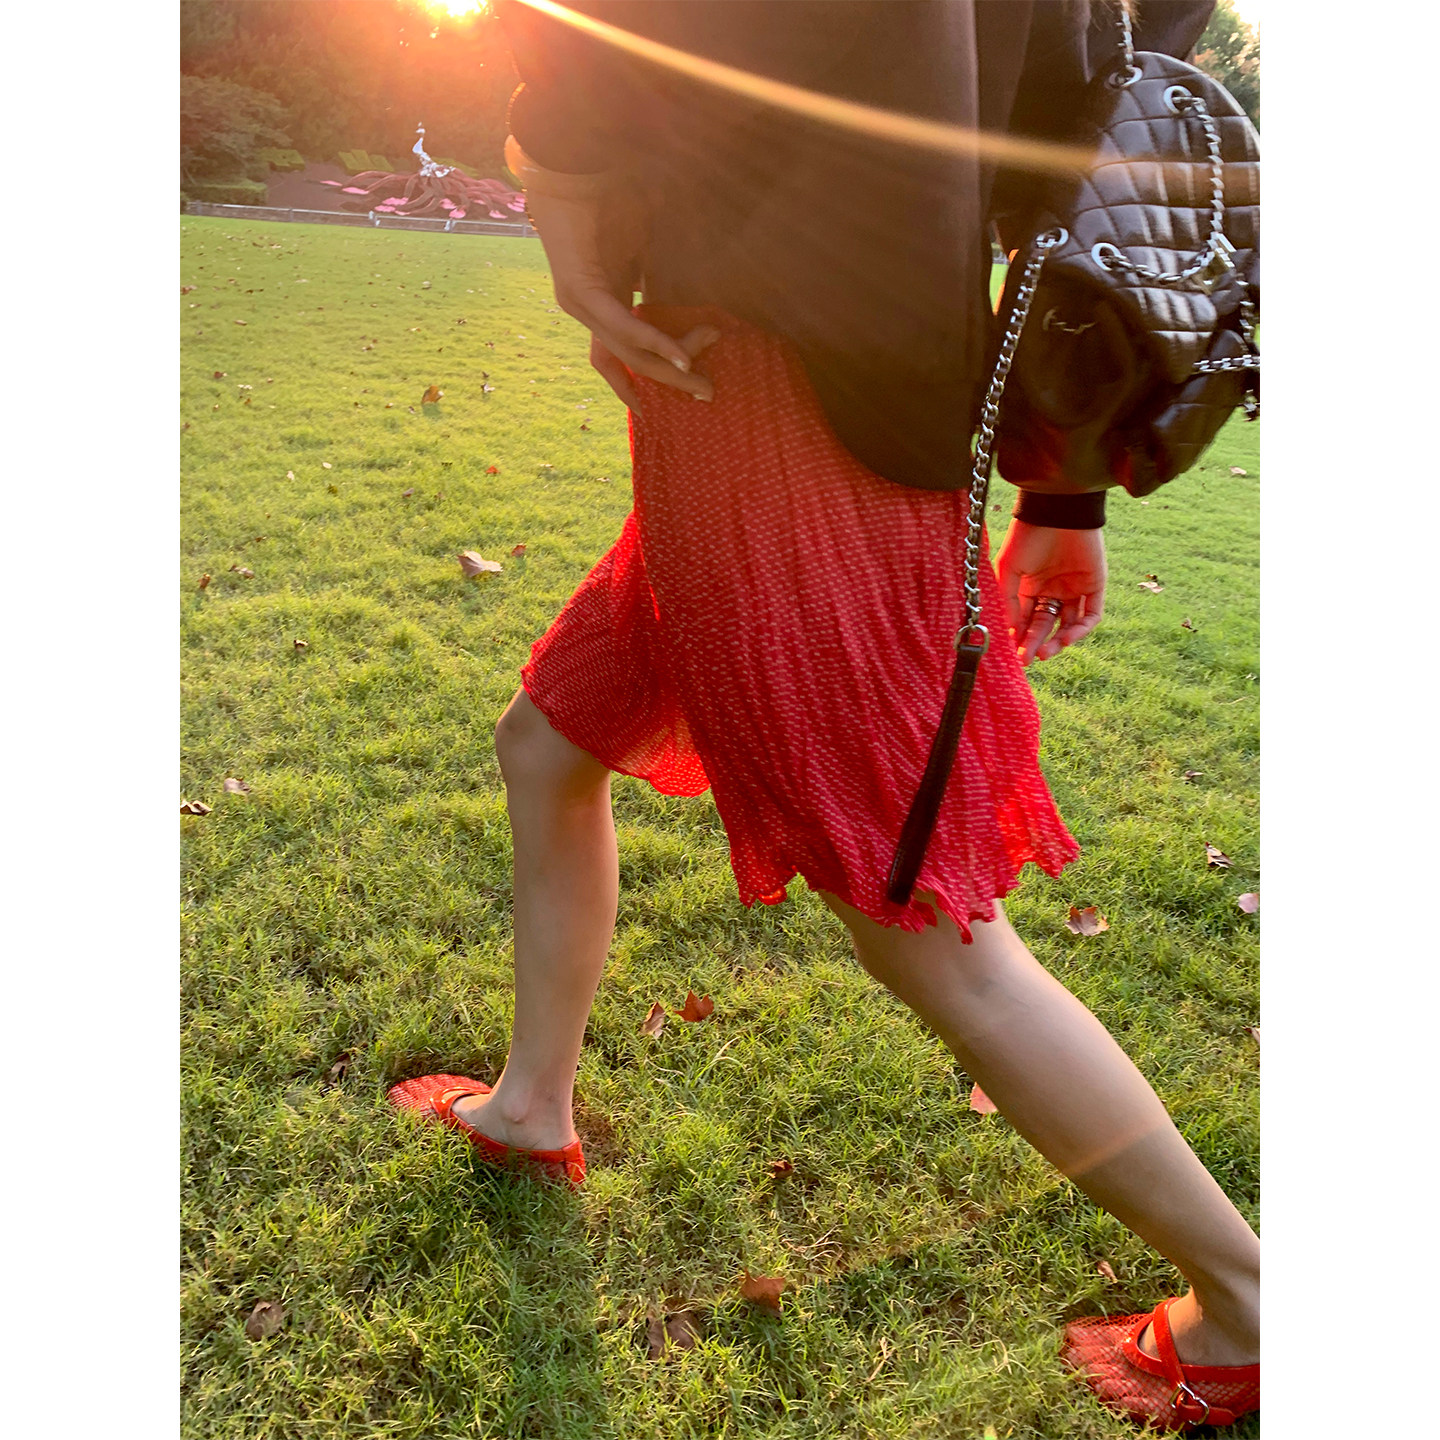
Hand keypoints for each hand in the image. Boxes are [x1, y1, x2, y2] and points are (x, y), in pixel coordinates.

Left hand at [524, 182, 719, 414]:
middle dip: (671, 382)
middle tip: (708, 396)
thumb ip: (663, 271)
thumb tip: (695, 283)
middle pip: (629, 361)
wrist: (575, 159)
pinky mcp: (581, 290)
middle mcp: (586, 309)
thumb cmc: (609, 190)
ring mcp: (579, 303)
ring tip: (701, 381)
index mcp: (601, 298)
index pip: (617, 356)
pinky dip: (654, 343)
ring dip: (668, 369)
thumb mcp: (646, 240)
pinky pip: (623, 327)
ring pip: (628, 352)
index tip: (679, 392)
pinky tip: (681, 357)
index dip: (642, 381)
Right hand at [993, 518, 1106, 665]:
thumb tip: (1010, 631)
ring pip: (1069, 624)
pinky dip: (1080, 629)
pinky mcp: (1094, 585)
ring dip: (1058, 641)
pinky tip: (1066, 638)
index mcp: (1032, 587)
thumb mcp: (1009, 570)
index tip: (1013, 653)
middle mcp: (1053, 590)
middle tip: (1028, 659)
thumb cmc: (1027, 537)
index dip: (1020, 637)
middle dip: (1036, 643)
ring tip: (1045, 652)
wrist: (1056, 510)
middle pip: (1046, 625)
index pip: (1027, 619)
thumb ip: (1009, 601)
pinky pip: (1091, 614)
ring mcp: (1075, 588)